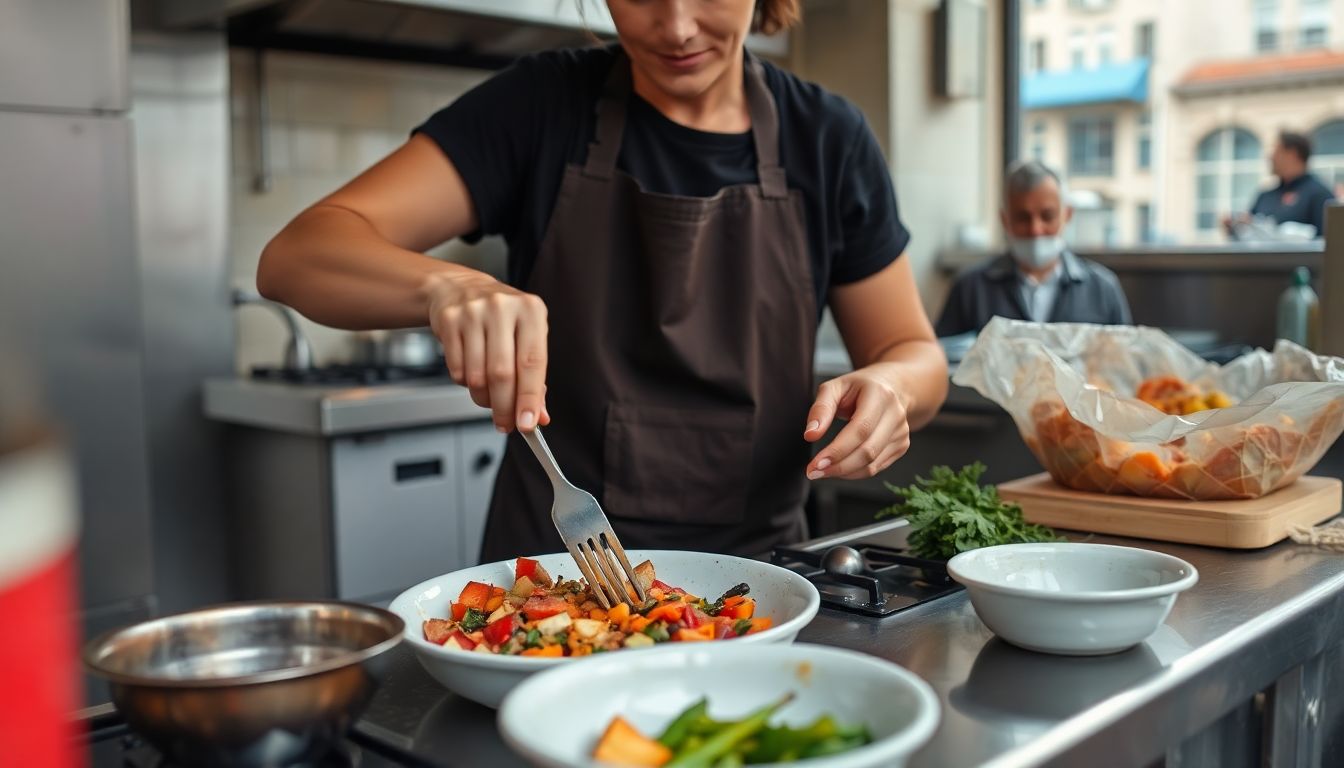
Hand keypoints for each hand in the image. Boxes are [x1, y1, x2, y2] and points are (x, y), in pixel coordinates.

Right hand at [427, 273, 549, 432]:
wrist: (460, 288)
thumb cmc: (502, 317)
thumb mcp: (526, 337)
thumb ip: (535, 377)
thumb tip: (539, 415)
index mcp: (531, 310)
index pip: (532, 362)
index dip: (530, 398)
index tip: (528, 423)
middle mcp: (502, 308)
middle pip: (502, 373)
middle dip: (505, 407)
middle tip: (506, 423)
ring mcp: (473, 313)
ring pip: (477, 376)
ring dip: (484, 398)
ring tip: (489, 399)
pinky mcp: (449, 321)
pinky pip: (457, 370)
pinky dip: (466, 384)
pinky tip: (472, 376)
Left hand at [803, 366, 911, 479]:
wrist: (890, 386)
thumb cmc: (858, 387)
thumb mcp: (834, 387)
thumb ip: (821, 409)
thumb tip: (810, 435)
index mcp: (880, 395)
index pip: (861, 429)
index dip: (838, 450)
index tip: (816, 463)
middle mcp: (895, 414)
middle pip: (868, 451)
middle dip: (838, 466)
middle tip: (813, 472)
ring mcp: (901, 432)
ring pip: (872, 463)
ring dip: (844, 472)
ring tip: (822, 471)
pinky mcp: (902, 446)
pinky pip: (876, 467)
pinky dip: (854, 473)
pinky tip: (838, 468)